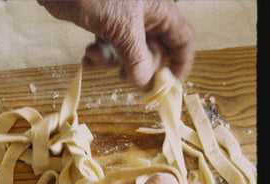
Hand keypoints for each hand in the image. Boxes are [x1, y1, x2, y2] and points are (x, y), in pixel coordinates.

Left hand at [38, 0, 194, 86]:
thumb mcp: (121, 28)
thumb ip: (138, 60)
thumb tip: (147, 86)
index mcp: (159, 10)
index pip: (183, 39)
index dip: (181, 64)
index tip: (169, 86)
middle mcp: (145, 16)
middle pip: (155, 53)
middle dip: (140, 69)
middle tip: (126, 81)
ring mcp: (123, 21)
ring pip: (130, 55)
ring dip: (113, 64)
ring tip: (96, 59)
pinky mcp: (103, 24)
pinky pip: (110, 50)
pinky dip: (99, 57)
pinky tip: (87, 56)